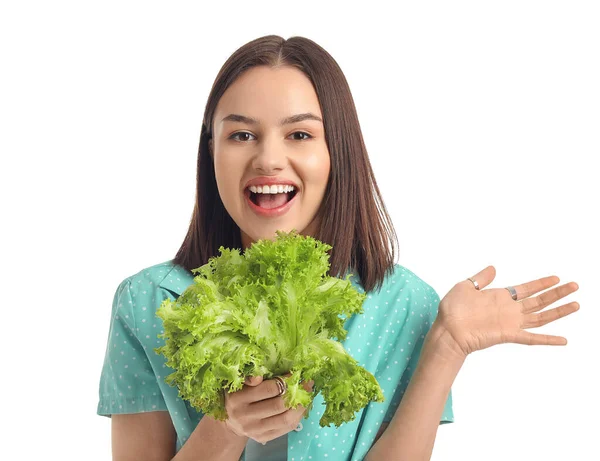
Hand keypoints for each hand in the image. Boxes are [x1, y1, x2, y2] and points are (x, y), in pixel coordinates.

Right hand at [223, 374, 313, 443]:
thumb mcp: (238, 382)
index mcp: (238, 399)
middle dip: (296, 393)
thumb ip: (248, 377)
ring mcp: (255, 430)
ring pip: (285, 419)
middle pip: (278, 405)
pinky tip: (302, 406)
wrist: (231, 420)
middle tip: (306, 383)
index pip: (267, 389)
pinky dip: (298, 416)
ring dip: (301, 406)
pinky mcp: (263, 438)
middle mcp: (245, 417)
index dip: (285, 381)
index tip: (295, 373)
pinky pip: (286, 428)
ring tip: (307, 394)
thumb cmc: (237, 395)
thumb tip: (258, 376)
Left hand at [435, 265, 579, 356]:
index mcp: (500, 297)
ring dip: (559, 311)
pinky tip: (563, 340)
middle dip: (557, 293)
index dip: (541, 283)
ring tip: (576, 304)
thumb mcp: (465, 286)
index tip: (556, 278)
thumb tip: (493, 267)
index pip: (526, 289)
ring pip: (541, 316)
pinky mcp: (509, 334)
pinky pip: (532, 338)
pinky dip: (547, 339)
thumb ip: (481, 278)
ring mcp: (510, 323)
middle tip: (575, 286)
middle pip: (539, 300)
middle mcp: (509, 310)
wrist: (447, 329)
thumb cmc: (452, 310)